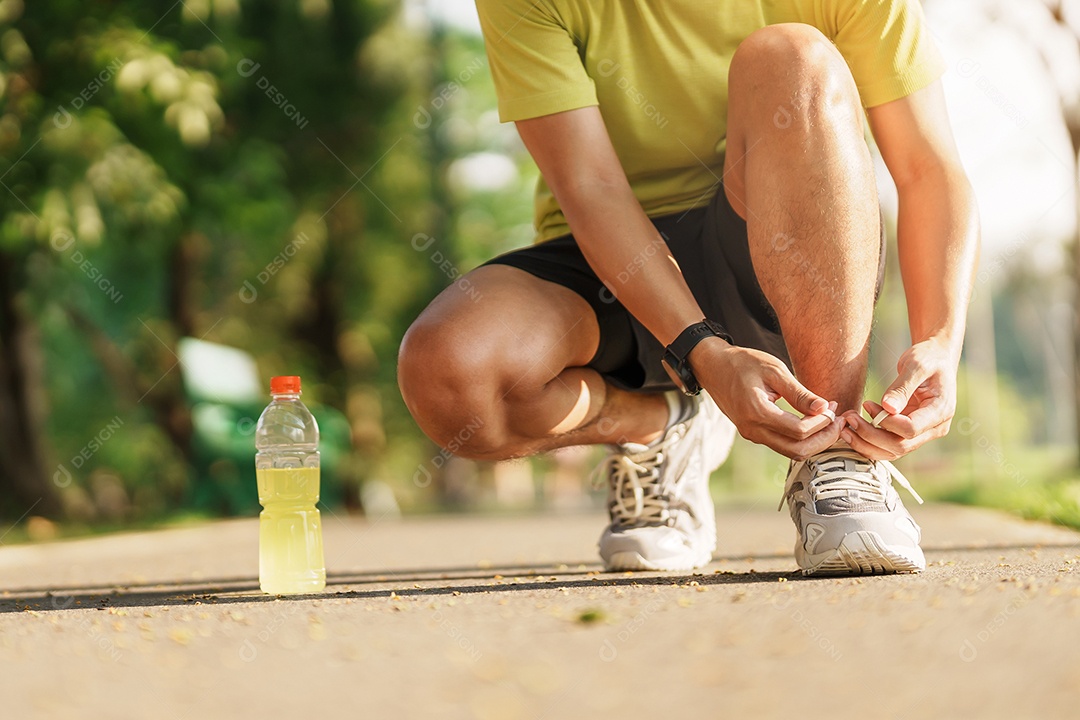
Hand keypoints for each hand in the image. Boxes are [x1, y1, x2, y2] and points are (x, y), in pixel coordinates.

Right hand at [691, 339, 842, 458]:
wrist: (713, 367)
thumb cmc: (743, 363)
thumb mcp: (774, 370)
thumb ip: (799, 393)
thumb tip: (823, 408)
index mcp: (757, 412)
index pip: (799, 431)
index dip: (822, 423)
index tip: (832, 406)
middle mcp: (753, 430)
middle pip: (798, 450)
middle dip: (823, 438)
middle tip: (838, 421)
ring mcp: (751, 435)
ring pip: (791, 452)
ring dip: (814, 441)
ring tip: (829, 421)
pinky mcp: (753, 434)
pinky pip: (782, 444)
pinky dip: (801, 439)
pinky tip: (812, 422)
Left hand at [840, 337, 958, 460]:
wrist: (935, 360)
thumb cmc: (928, 358)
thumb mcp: (917, 364)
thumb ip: (902, 387)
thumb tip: (887, 408)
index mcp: (941, 411)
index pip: (910, 429)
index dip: (886, 421)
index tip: (868, 405)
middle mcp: (934, 428)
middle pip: (900, 445)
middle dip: (870, 435)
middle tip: (849, 419)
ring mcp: (922, 434)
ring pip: (892, 451)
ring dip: (865, 444)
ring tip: (845, 428)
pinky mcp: (909, 433)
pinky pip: (888, 446)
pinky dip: (869, 442)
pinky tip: (853, 430)